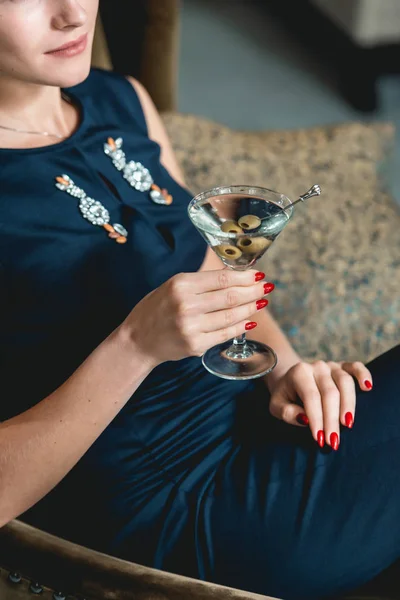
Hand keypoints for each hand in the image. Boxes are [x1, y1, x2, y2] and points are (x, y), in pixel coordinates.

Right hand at [121, 269, 272, 367]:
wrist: (138, 340)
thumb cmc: (157, 308)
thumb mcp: (174, 286)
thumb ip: (202, 282)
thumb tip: (237, 276)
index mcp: (181, 284)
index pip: (222, 279)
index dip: (245, 277)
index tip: (259, 275)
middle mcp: (186, 305)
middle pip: (231, 297)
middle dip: (254, 291)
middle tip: (267, 287)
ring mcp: (191, 327)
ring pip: (232, 316)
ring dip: (251, 308)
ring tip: (261, 302)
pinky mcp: (195, 345)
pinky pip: (225, 334)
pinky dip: (241, 326)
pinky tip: (249, 320)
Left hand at [268, 360, 372, 449]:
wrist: (290, 379)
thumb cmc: (285, 396)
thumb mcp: (276, 406)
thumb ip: (286, 412)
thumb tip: (304, 418)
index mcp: (299, 373)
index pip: (311, 397)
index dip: (317, 419)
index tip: (320, 439)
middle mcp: (317, 366)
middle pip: (330, 393)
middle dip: (332, 419)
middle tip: (334, 441)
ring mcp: (331, 365)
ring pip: (345, 382)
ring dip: (348, 405)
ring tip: (348, 425)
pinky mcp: (343, 366)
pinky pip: (356, 367)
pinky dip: (363, 375)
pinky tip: (367, 388)